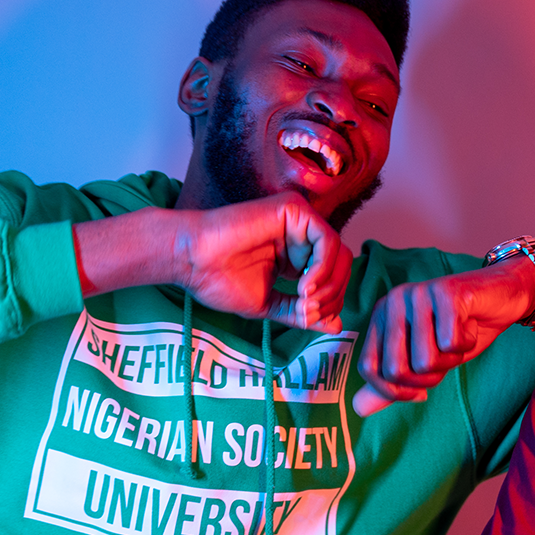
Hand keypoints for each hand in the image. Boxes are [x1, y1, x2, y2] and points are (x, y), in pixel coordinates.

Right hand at [176, 192, 351, 330]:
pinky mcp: (293, 209)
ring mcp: (298, 220)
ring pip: (339, 253)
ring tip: (304, 301)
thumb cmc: (219, 280)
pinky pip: (327, 240)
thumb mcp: (270, 304)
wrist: (192, 262)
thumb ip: (301, 313)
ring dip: (328, 284)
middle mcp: (301, 235)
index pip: (334, 277)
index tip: (308, 319)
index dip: (330, 303)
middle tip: (309, 312)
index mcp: (296, 255)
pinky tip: (303, 285)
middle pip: (342, 265)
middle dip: (332, 295)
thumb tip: (336, 325)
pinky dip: (322, 268)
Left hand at [353, 255, 534, 415]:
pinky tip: (470, 324)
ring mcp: (418, 294)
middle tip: (446, 358)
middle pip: (396, 370)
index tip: (420, 392)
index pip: (370, 369)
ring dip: (452, 359)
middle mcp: (393, 301)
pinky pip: (452, 343)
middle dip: (428, 378)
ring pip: (427, 360)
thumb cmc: (459, 329)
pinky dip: (468, 343)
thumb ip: (392, 384)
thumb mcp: (424, 362)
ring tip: (459, 337)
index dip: (395, 391)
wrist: (502, 296)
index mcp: (381, 316)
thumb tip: (358, 409)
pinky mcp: (446, 292)